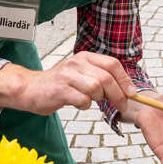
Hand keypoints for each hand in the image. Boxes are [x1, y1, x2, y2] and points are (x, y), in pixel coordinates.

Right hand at [0, 51, 135, 115]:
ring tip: (91, 101)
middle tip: (121, 105)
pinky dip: (85, 105)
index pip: (112, 64)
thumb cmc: (59, 85)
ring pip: (96, 88)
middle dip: (118, 94)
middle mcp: (76, 63)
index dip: (125, 79)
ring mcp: (67, 76)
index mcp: (84, 57)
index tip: (131, 93)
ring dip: (99, 99)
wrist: (30, 89)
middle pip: (106, 78)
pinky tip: (78, 104)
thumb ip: (100, 77)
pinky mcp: (60, 90)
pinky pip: (82, 100)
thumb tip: (126, 90)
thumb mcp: (81, 74)